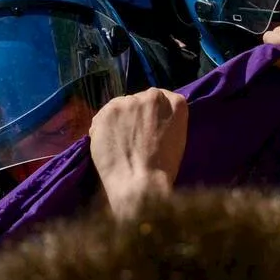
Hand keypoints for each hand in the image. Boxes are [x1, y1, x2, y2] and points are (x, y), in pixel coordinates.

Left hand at [89, 89, 188, 219]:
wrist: (140, 184)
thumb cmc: (163, 169)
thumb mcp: (177, 138)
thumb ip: (166, 120)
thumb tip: (151, 118)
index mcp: (175, 102)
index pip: (160, 98)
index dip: (151, 113)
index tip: (148, 126)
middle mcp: (152, 96)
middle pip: (139, 100)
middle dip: (135, 115)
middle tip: (133, 136)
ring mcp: (128, 101)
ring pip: (120, 107)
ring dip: (118, 120)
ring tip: (118, 143)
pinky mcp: (107, 111)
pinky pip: (102, 117)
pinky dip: (102, 129)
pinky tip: (108, 145)